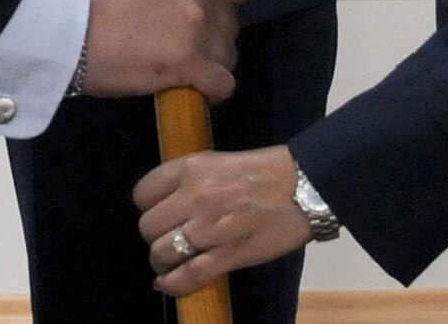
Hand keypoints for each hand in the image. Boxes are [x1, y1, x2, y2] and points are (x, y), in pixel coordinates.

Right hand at [83, 0, 245, 101]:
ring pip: (228, 55)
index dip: (221, 9)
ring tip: (182, 70)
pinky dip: (212, 91)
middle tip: (183, 49)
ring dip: (211, 66)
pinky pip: (224, 84)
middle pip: (231, 24)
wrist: (75, 32)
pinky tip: (194, 90)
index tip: (203, 23)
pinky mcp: (192, 60)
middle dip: (213, 39)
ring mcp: (199, 22)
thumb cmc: (102, 1)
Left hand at [135, 145, 310, 296]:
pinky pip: (188, 276)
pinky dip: (173, 284)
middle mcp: (195, 197)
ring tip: (170, 263)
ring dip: (162, 261)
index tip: (157, 213)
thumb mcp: (219, 161)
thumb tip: (168, 201)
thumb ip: (192, 179)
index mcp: (192, 168)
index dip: (147, 207)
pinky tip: (168, 284)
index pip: (143, 193)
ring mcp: (211, 228)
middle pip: (148, 226)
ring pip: (162, 253)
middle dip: (154, 236)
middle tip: (167, 239)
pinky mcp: (229, 254)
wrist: (305, 185)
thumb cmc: (266, 170)